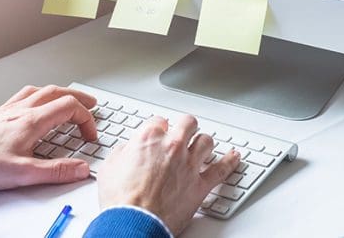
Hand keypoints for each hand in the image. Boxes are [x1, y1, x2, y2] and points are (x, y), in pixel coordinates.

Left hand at [0, 85, 97, 189]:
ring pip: (42, 90)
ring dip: (61, 92)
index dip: (86, 120)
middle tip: (92, 104)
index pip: (70, 108)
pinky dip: (40, 93)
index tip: (89, 135)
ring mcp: (10, 108)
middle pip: (59, 93)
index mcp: (32, 121)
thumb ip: (55, 171)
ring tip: (69, 98)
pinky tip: (36, 100)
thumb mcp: (23, 173)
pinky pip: (25, 94)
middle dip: (79, 98)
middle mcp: (22, 109)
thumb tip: (80, 169)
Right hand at [97, 115, 240, 234]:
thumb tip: (127, 150)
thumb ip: (122, 152)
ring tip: (202, 145)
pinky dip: (230, 162)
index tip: (159, 132)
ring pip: (206, 141)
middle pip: (188, 123)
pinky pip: (222, 169)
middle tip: (184, 131)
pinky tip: (234, 157)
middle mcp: (173, 146)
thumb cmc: (121, 200)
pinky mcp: (200, 184)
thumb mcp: (110, 167)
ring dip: (204, 142)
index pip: (160, 120)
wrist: (134, 223)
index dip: (159, 127)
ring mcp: (189, 164)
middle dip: (185, 126)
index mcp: (150, 138)